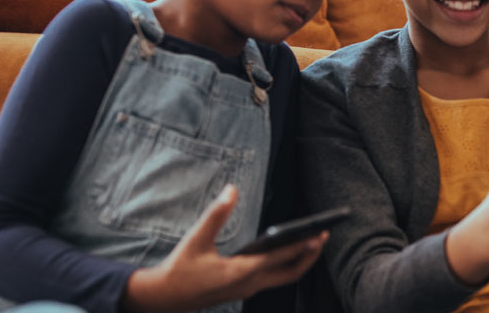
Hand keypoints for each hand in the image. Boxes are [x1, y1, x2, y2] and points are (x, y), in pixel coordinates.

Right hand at [123, 185, 325, 312]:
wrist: (163, 299)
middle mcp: (250, 285)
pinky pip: (274, 279)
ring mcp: (247, 290)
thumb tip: (232, 188)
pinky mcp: (243, 290)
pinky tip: (287, 250)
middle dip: (311, 255)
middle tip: (325, 235)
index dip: (304, 245)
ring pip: (284, 278)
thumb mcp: (197, 239)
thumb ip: (216, 214)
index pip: (282, 257)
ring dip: (300, 260)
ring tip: (312, 240)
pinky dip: (286, 265)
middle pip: (292, 273)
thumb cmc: (180, 269)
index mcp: (242, 272)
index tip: (321, 233)